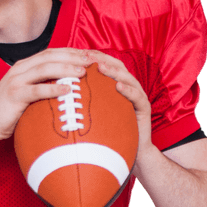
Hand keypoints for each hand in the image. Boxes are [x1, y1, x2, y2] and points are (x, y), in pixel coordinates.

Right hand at [0, 48, 93, 142]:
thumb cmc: (11, 111)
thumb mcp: (28, 93)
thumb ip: (43, 85)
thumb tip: (68, 86)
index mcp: (25, 66)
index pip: (51, 53)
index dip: (71, 52)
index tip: (89, 55)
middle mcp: (20, 69)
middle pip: (50, 56)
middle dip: (72, 57)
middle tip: (91, 61)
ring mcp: (16, 81)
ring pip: (44, 68)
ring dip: (65, 69)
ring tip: (82, 73)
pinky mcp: (14, 95)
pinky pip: (36, 90)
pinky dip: (53, 89)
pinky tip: (67, 91)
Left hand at [83, 50, 152, 165]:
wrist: (133, 152)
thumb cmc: (111, 133)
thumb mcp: (96, 114)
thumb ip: (86, 102)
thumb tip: (61, 96)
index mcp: (117, 85)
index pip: (106, 65)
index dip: (92, 57)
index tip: (75, 54)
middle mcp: (129, 86)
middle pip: (117, 66)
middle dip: (101, 59)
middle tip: (86, 55)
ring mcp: (138, 95)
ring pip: (127, 78)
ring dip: (113, 71)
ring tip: (100, 67)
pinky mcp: (145, 107)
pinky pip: (137, 96)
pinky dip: (128, 90)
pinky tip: (118, 87)